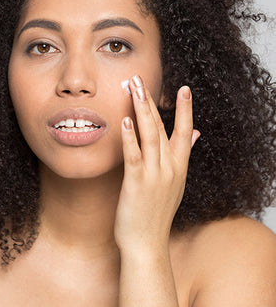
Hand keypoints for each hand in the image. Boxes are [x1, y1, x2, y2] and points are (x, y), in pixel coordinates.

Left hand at [114, 74, 199, 252]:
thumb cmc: (157, 211)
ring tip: (133, 88)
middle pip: (163, 127)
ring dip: (141, 110)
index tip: (183, 88)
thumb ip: (183, 156)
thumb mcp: (175, 183)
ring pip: (150, 135)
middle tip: (140, 78)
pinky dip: (130, 137)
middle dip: (151, 100)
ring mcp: (154, 175)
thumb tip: (197, 135)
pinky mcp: (136, 184)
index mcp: (178, 167)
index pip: (185, 132)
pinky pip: (133, 156)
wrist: (147, 242)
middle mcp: (169, 168)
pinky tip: (124, 120)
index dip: (185, 109)